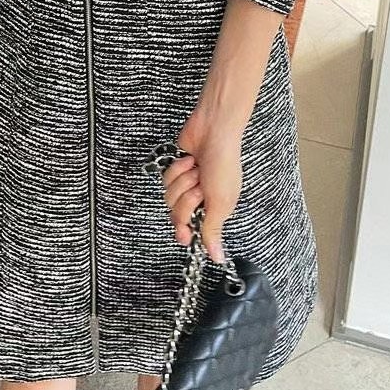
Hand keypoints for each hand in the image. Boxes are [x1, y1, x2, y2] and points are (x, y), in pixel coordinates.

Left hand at [162, 108, 242, 263]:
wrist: (214, 131)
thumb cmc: (223, 164)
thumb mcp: (220, 202)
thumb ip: (212, 230)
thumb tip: (218, 258)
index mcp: (214, 210)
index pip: (191, 231)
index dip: (184, 231)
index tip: (184, 232)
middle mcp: (199, 200)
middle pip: (177, 214)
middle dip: (186, 198)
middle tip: (199, 186)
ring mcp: (186, 184)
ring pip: (169, 197)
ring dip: (183, 181)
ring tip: (197, 170)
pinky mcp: (176, 170)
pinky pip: (166, 179)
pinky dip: (177, 169)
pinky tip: (190, 160)